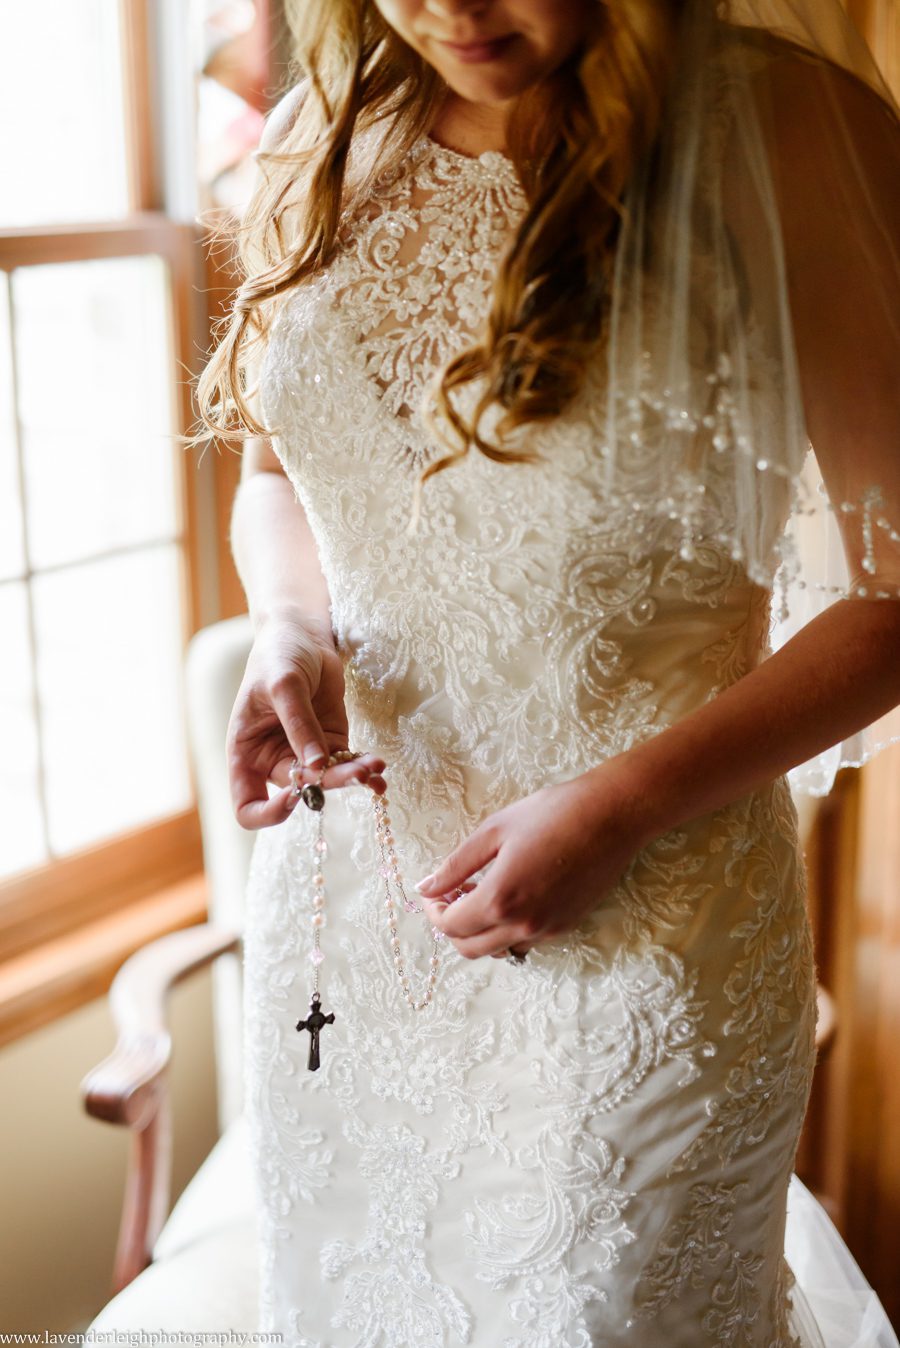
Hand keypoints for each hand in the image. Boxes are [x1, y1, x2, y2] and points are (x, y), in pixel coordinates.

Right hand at [227, 610, 385, 829]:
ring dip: (353, 777)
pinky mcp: (332, 743)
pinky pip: (348, 765)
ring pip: (329, 781)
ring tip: (375, 766)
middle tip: (357, 772)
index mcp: (246, 754)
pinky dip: (364, 768)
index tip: (294, 795)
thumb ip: (299, 724)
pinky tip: (379, 768)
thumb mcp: (283, 685)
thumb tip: (317, 766)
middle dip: (329, 784)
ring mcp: (305, 754)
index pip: (247, 806)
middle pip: (299, 792)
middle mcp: (273, 761)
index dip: (268, 813)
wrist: (302, 634)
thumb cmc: (278, 655)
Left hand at [415, 766, 646, 958]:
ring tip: (479, 895)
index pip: (451, 926)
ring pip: (498, 949)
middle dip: (451, 927)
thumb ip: (455, 865)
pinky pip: (525, 941)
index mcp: (500, 899)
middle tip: (450, 895)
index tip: (433, 891)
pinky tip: (509, 898)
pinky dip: (506, 930)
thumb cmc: (552, 813)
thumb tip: (425, 887)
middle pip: (469, 947)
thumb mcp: (494, 831)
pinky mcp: (566, 926)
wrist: (612, 816)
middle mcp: (523, 924)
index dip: (433, 911)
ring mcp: (547, 930)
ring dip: (479, 931)